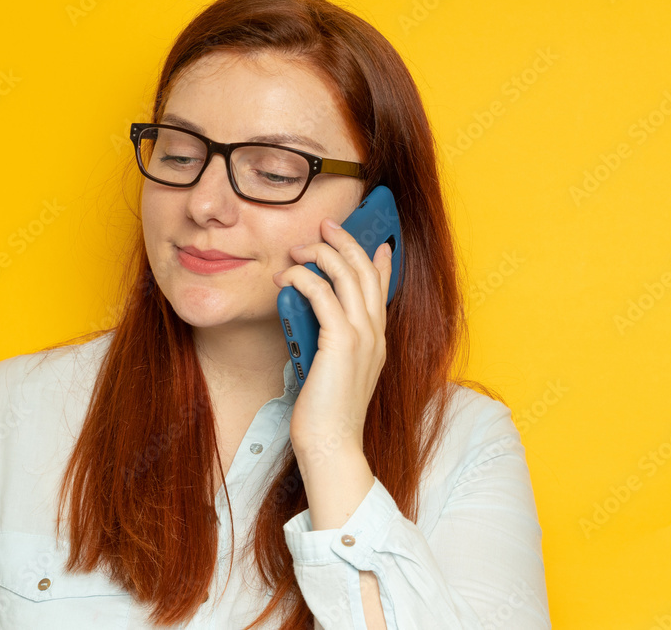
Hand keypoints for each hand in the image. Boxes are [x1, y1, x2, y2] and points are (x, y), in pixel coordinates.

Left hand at [271, 216, 392, 459]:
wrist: (332, 444)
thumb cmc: (326, 413)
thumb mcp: (334, 370)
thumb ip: (333, 343)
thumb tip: (318, 321)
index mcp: (377, 340)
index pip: (383, 289)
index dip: (380, 260)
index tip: (377, 241)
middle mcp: (375, 333)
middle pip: (367, 271)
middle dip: (346, 241)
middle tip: (326, 225)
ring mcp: (362, 337)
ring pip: (348, 275)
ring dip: (322, 253)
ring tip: (300, 247)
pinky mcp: (341, 343)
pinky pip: (323, 295)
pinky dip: (304, 279)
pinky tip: (287, 278)